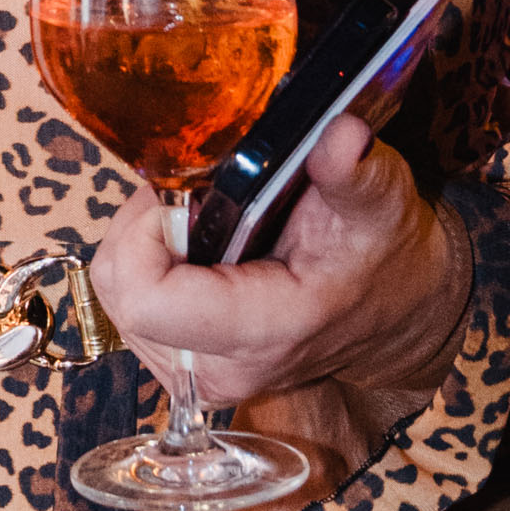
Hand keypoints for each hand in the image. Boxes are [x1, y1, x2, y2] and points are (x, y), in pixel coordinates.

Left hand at [90, 118, 470, 462]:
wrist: (394, 309)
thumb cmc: (382, 252)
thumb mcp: (380, 200)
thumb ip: (354, 171)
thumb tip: (341, 135)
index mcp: (263, 332)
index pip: (145, 300)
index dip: (146, 230)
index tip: (186, 194)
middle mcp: (218, 369)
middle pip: (119, 290)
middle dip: (144, 227)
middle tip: (198, 196)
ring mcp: (194, 375)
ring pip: (115, 294)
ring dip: (146, 244)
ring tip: (207, 221)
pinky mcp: (180, 368)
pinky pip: (127, 305)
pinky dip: (150, 264)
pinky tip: (198, 248)